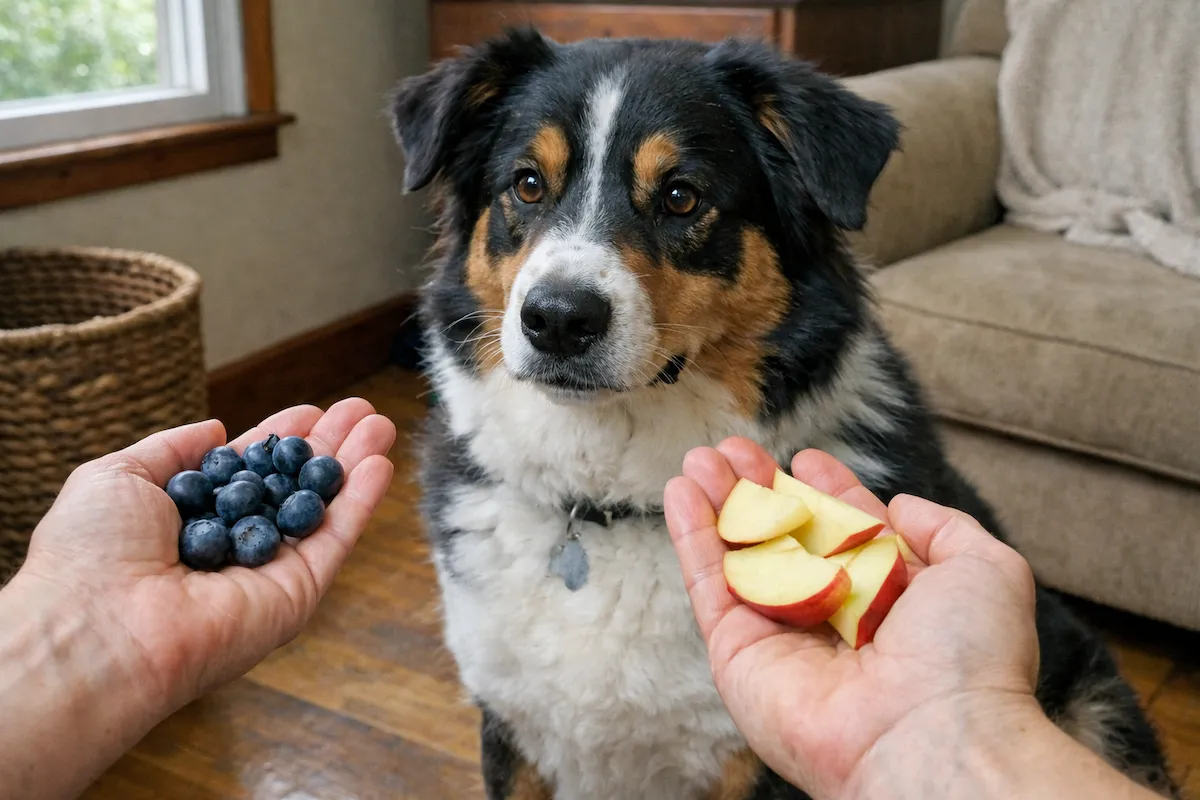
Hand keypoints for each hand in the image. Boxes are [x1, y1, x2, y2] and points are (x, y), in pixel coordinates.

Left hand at [13, 399, 395, 715]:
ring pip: (323, 510)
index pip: (249, 474)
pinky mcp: (298, 595)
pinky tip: (380, 463)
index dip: (281, 439)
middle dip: (329, 447)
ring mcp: (269, 573)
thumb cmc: (89, 553)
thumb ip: (171, 450)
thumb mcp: (117, 477)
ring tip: (382, 423)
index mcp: (190, 522)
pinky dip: (362, 503)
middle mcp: (233, 548)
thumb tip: (214, 429)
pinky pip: (336, 542)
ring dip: (355, 466)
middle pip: (294, 488)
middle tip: (362, 409)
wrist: (99, 628)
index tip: (310, 410)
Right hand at [663, 438, 1041, 798]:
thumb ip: (947, 527)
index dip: (823, 490)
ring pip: (738, 556)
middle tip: (734, 449)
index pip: (844, 532)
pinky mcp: (737, 653)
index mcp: (886, 595)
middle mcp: (831, 615)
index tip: (805, 457)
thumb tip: (903, 505)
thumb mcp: (986, 568)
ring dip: (717, 503)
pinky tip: (681, 492)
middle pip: (783, 538)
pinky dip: (691, 538)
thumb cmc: (969, 658)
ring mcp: (780, 634)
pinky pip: (708, 587)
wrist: (929, 733)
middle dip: (759, 490)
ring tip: (700, 457)